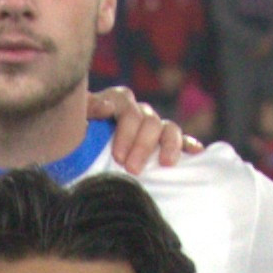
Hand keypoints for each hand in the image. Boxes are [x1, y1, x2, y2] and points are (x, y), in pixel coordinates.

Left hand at [86, 84, 206, 170]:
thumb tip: (104, 107)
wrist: (82, 155)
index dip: (124, 129)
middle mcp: (138, 113)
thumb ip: (86, 110)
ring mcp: (154, 127)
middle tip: (130, 168)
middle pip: (148, 121)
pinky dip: (189, 145)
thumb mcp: (76, 123)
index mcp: (117, 103)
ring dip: (168, 145)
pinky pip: (183, 140)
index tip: (117, 155)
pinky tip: (196, 153)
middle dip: (141, 145)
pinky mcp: (167, 143)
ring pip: (168, 128)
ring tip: (165, 164)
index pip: (125, 105)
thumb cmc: (78, 139)